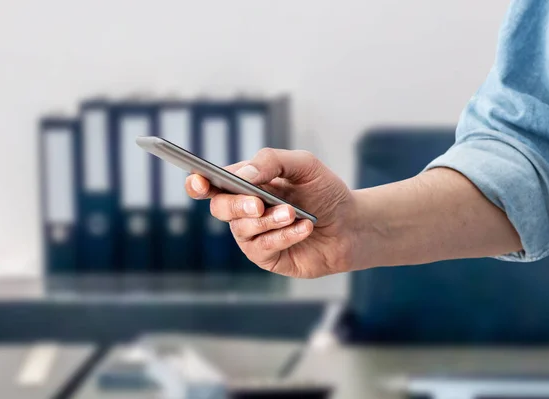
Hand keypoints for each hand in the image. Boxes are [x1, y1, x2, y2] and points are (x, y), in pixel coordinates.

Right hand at [185, 148, 355, 277]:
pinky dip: (284, 236)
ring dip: (269, 221)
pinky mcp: (267, 257)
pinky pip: (263, 248)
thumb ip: (272, 161)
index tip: (198, 181)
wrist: (351, 224)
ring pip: (242, 229)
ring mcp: (254, 235)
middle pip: (220, 208)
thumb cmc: (325, 192)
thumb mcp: (304, 165)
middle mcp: (245, 210)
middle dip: (237, 205)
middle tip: (259, 203)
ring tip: (295, 214)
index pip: (213, 183)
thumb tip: (242, 176)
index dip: (198, 183)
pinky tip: (305, 228)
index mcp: (247, 184)